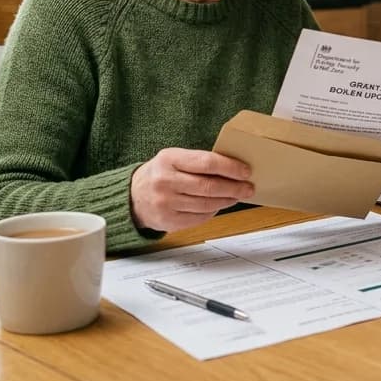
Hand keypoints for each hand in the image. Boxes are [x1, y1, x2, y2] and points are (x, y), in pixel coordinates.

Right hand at [130, 148, 253, 232]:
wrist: (133, 197)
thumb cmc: (160, 174)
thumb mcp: (174, 159)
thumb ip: (199, 162)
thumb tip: (234, 168)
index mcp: (169, 159)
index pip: (207, 163)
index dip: (230, 167)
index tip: (245, 171)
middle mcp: (165, 181)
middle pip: (209, 186)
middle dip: (234, 187)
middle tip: (248, 187)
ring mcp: (166, 203)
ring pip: (207, 204)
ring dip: (227, 200)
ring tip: (237, 196)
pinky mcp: (169, 221)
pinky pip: (200, 217)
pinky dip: (214, 211)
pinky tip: (219, 205)